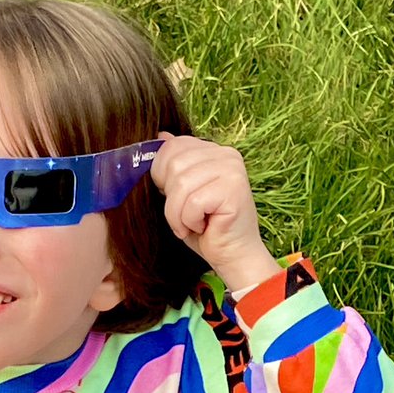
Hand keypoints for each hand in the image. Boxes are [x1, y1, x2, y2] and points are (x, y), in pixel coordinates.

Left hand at [150, 133, 278, 291]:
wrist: (233, 256)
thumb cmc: (207, 228)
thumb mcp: (183, 193)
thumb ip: (174, 164)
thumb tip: (160, 136)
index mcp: (213, 150)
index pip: (172, 146)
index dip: (161, 175)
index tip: (174, 197)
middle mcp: (226, 154)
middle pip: (173, 164)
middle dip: (170, 198)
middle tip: (184, 216)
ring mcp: (232, 169)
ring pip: (181, 184)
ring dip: (178, 214)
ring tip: (191, 224)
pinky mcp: (234, 189)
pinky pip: (193, 202)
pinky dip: (189, 221)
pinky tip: (204, 227)